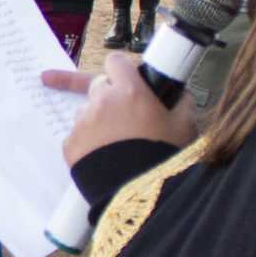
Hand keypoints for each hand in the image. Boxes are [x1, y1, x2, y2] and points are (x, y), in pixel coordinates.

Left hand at [41, 52, 196, 165]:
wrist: (140, 194)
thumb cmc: (165, 157)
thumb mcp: (185, 125)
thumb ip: (180, 102)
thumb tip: (178, 93)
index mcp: (130, 91)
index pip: (115, 61)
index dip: (121, 70)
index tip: (126, 79)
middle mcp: (102, 101)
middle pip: (99, 86)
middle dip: (111, 96)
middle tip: (127, 117)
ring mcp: (83, 122)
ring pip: (87, 111)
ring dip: (99, 120)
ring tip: (117, 143)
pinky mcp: (70, 144)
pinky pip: (77, 136)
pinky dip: (88, 143)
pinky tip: (104, 156)